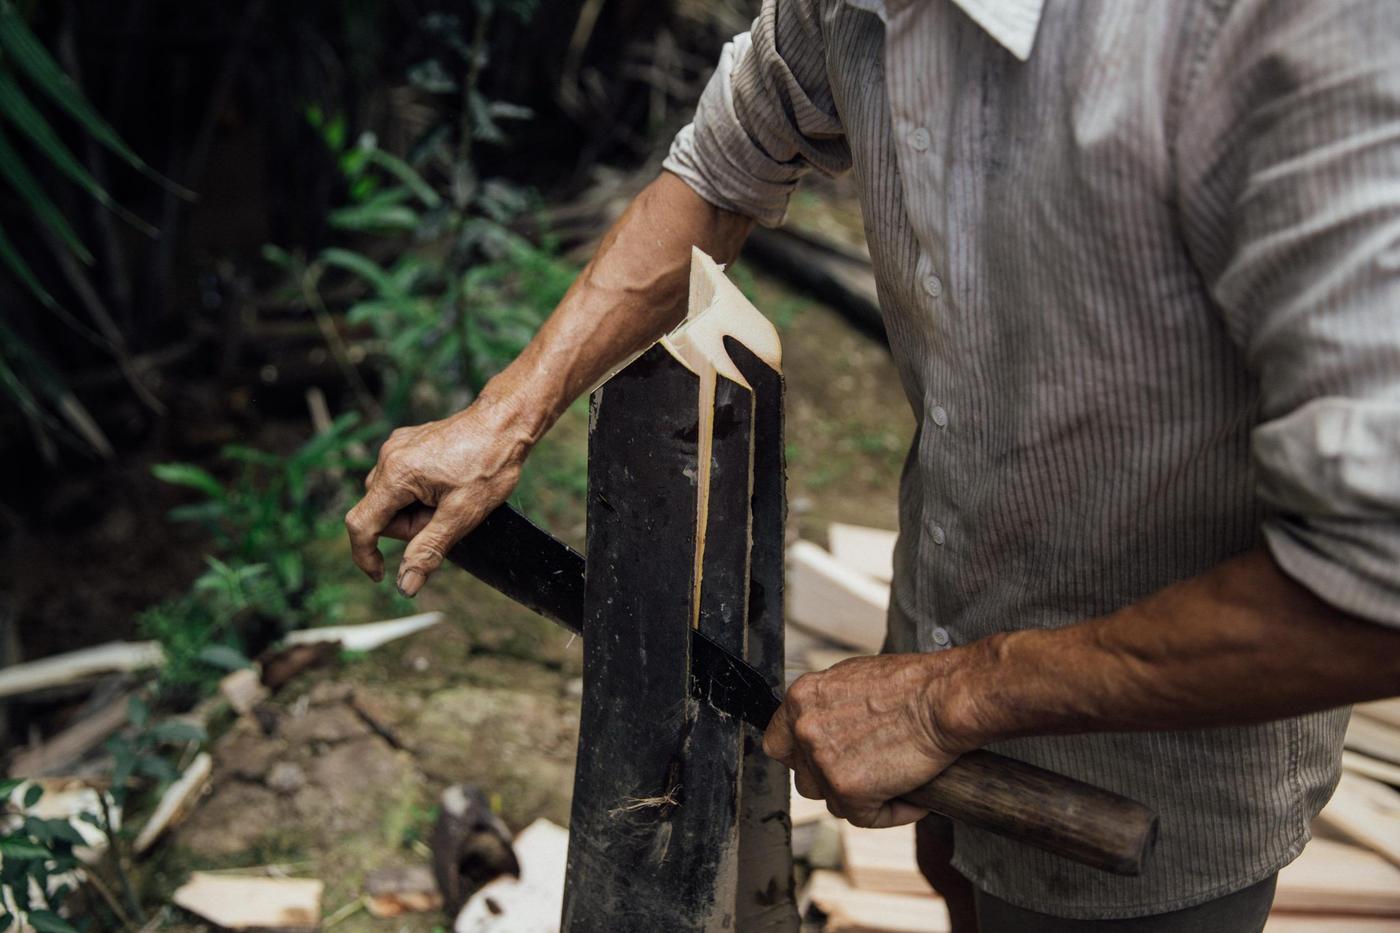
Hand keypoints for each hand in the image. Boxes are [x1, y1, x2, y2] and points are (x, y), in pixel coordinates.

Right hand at [345, 403, 531, 596]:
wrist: (506, 422)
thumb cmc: (489, 465)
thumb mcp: (461, 516)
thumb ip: (428, 550)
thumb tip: (404, 586)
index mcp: (396, 474)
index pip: (361, 525)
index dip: (365, 556)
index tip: (382, 575)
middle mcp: (388, 456)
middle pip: (380, 513)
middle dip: (410, 526)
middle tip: (447, 517)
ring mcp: (397, 446)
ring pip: (391, 498)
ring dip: (415, 510)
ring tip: (450, 499)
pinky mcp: (408, 443)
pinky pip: (401, 480)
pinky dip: (418, 492)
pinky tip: (446, 485)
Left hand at [761, 653, 976, 827]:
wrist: (944, 699)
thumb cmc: (913, 685)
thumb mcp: (853, 679)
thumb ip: (829, 706)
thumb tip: (828, 725)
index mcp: (802, 699)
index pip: (778, 742)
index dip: (801, 756)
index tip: (821, 760)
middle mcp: (805, 729)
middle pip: (805, 776)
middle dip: (834, 779)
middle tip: (868, 771)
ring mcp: (823, 762)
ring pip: (831, 800)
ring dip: (860, 797)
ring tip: (893, 782)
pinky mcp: (849, 790)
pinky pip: (864, 817)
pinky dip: (892, 812)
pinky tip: (912, 798)